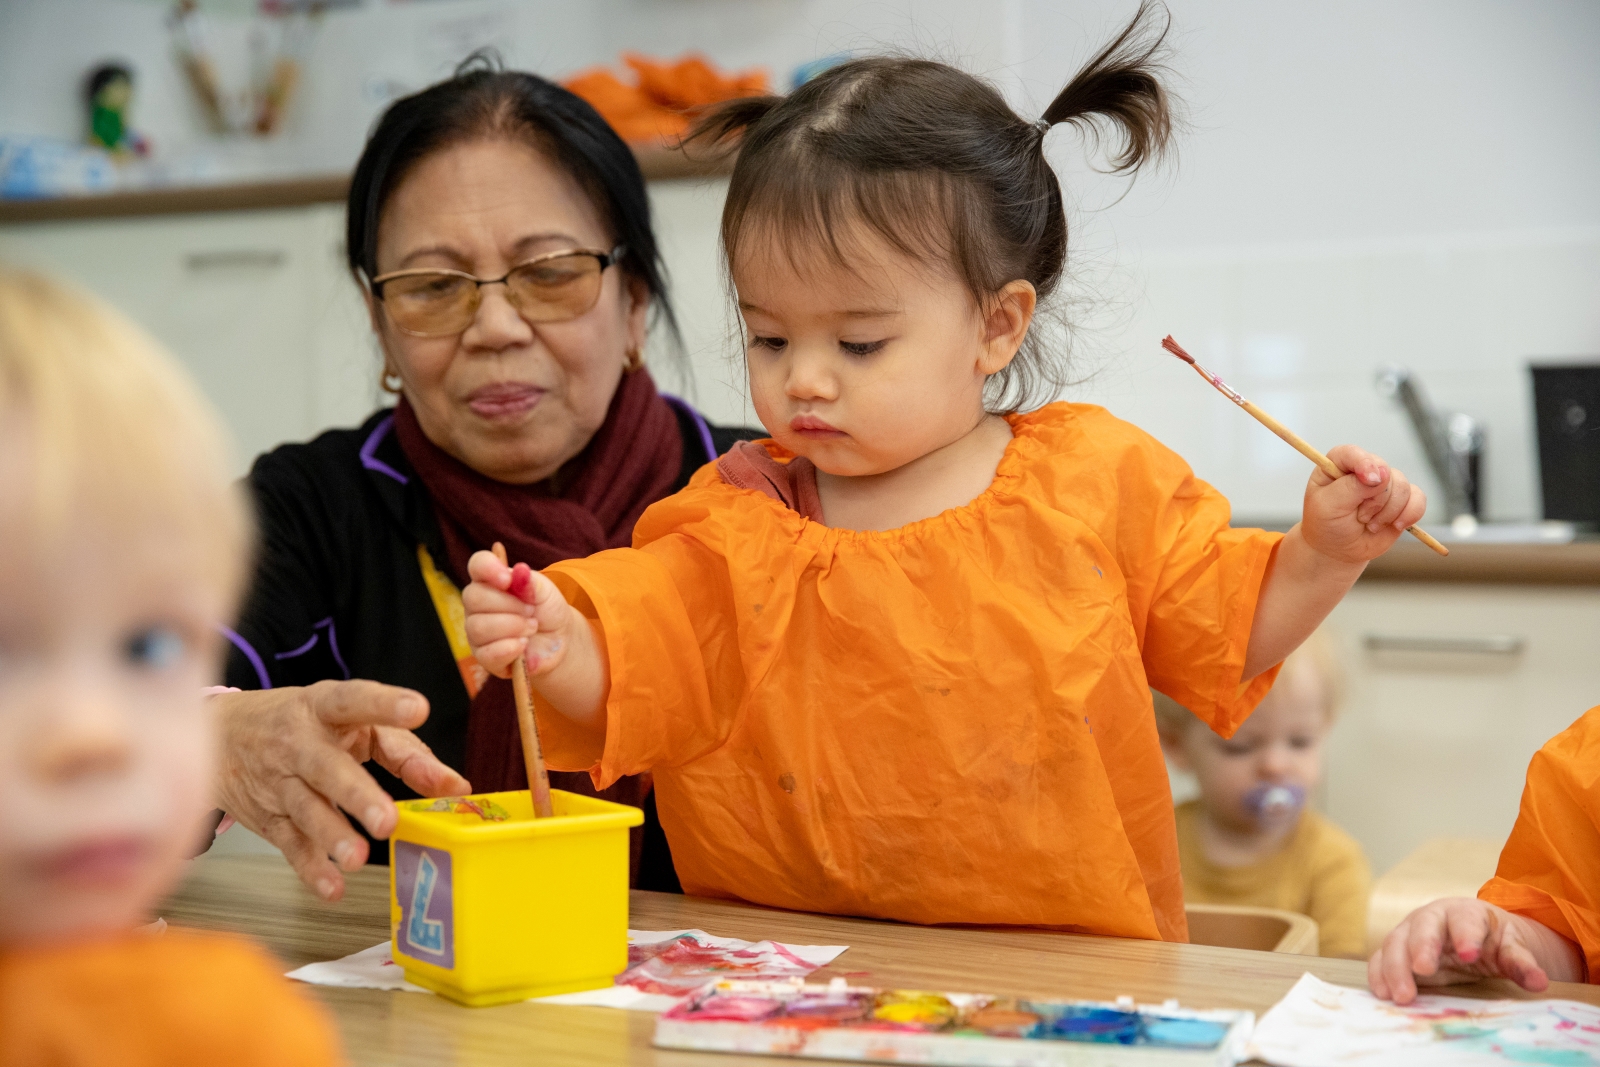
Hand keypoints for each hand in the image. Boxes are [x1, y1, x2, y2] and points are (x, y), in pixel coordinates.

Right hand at [212, 681, 470, 900]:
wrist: (217, 736)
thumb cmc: (304, 725)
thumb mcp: (351, 721)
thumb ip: (405, 750)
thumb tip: (454, 787)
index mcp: (323, 707)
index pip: (354, 700)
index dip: (384, 704)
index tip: (417, 709)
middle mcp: (298, 743)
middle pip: (326, 768)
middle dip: (356, 795)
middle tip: (387, 820)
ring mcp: (279, 781)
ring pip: (305, 809)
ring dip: (332, 836)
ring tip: (358, 857)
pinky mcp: (267, 816)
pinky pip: (289, 843)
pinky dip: (310, 868)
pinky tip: (332, 886)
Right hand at [463, 550, 576, 678]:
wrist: (558, 641)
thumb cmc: (546, 611)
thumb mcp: (546, 592)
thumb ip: (531, 582)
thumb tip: (519, 572)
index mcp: (490, 581)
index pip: (478, 565)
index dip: (488, 569)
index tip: (507, 580)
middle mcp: (477, 605)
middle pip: (474, 598)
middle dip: (509, 605)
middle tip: (531, 611)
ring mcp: (477, 632)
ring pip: (478, 627)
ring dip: (513, 627)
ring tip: (531, 627)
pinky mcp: (484, 657)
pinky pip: (487, 653)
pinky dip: (510, 648)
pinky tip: (523, 644)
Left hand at [1300, 445, 1426, 563]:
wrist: (1339, 550)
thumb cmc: (1327, 525)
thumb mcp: (1330, 506)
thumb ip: (1352, 487)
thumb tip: (1382, 473)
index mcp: (1338, 466)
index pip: (1352, 453)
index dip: (1364, 463)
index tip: (1370, 480)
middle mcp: (1363, 470)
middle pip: (1384, 471)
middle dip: (1375, 500)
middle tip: (1360, 517)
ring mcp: (1384, 484)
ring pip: (1402, 486)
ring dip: (1389, 511)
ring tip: (1371, 525)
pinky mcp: (1401, 500)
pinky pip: (1418, 498)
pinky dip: (1410, 513)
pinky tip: (1396, 525)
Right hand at [1368, 898, 1582, 1003]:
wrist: (1473, 935)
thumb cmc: (1492, 939)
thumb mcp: (1512, 947)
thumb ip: (1522, 963)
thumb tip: (1539, 981)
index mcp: (1465, 912)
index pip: (1464, 920)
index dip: (1466, 936)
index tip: (1469, 954)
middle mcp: (1432, 917)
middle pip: (1422, 927)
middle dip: (1421, 948)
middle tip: (1423, 970)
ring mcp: (1410, 932)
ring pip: (1396, 942)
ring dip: (1395, 968)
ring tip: (1401, 995)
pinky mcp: (1398, 949)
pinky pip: (1381, 958)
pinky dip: (1378, 973)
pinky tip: (1382, 993)